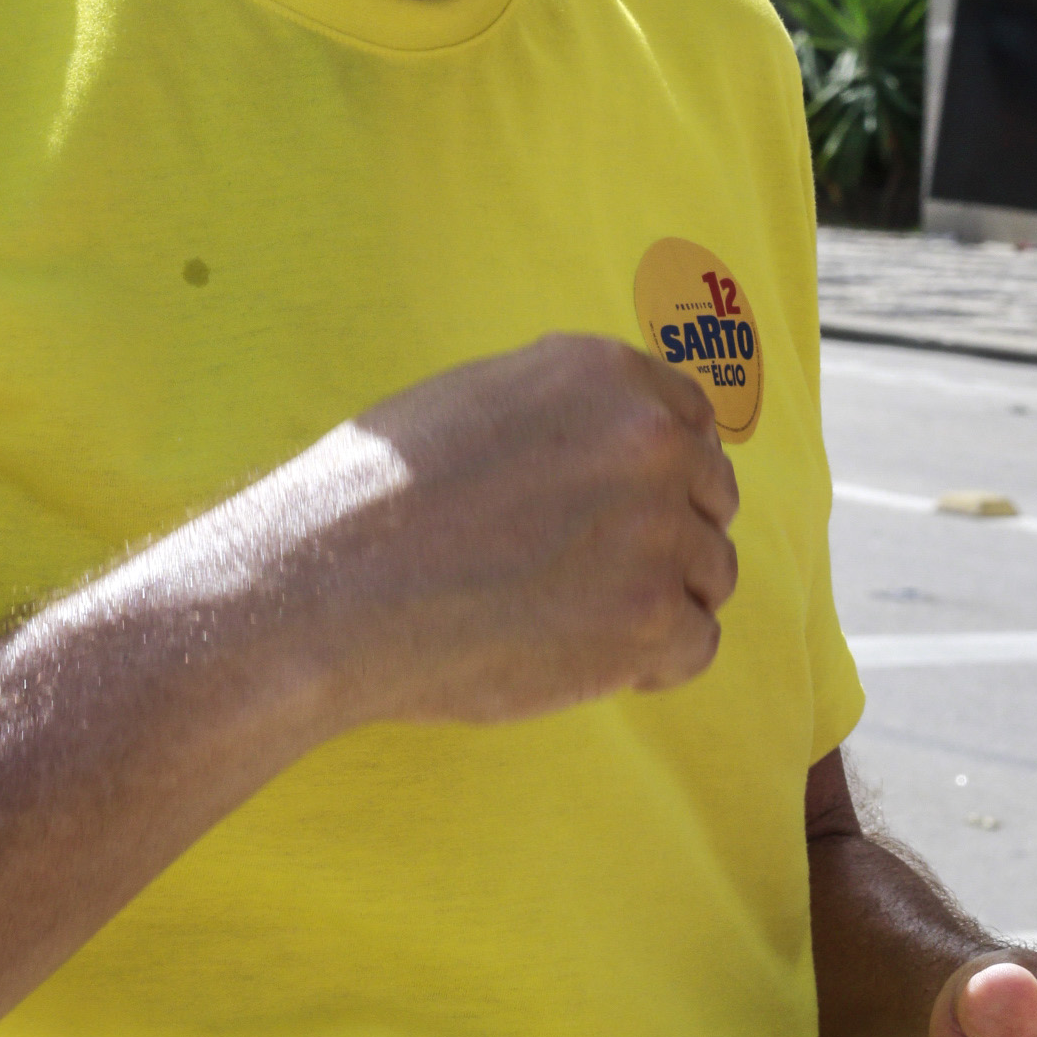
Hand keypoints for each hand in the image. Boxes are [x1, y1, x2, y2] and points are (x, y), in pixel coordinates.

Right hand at [268, 334, 738, 728]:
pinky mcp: (647, 620)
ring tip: (570, 615)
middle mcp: (649, 439)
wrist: (324, 590)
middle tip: (589, 571)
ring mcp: (655, 530)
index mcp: (607, 373)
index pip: (694, 420)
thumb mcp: (477, 398)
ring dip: (658, 600)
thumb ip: (569, 407)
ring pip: (710, 574)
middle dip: (666, 534)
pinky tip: (579, 654)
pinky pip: (695, 645)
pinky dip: (650, 662)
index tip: (627, 507)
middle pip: (711, 496)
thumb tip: (632, 429)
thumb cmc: (376, 498)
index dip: (664, 471)